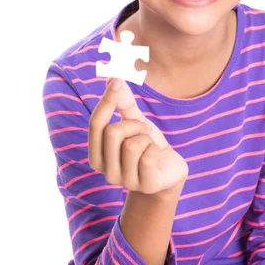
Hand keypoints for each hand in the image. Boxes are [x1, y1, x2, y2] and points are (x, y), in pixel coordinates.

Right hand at [88, 77, 188, 195]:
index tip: (116, 82)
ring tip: (150, 145)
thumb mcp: (134, 121)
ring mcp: (125, 182)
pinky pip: (148, 157)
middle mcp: (106, 171)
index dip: (106, 101)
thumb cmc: (147, 145)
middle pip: (113, 132)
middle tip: (143, 130)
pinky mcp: (146, 186)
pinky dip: (156, 150)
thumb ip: (123, 103)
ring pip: (132, 144)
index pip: (95, 125)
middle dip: (134, 124)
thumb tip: (112, 79)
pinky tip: (157, 156)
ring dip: (146, 138)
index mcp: (97, 155)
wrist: (169, 171)